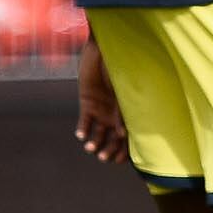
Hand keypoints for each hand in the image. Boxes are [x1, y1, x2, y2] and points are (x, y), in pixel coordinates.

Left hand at [74, 47, 125, 164]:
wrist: (105, 51)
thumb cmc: (122, 66)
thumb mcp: (125, 91)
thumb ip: (124, 112)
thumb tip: (123, 134)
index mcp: (131, 111)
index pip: (131, 135)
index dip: (128, 149)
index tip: (122, 160)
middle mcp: (117, 114)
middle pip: (114, 139)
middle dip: (109, 150)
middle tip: (103, 158)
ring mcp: (102, 109)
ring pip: (98, 133)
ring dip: (94, 143)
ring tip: (90, 147)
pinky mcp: (87, 104)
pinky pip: (85, 121)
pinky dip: (83, 129)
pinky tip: (81, 135)